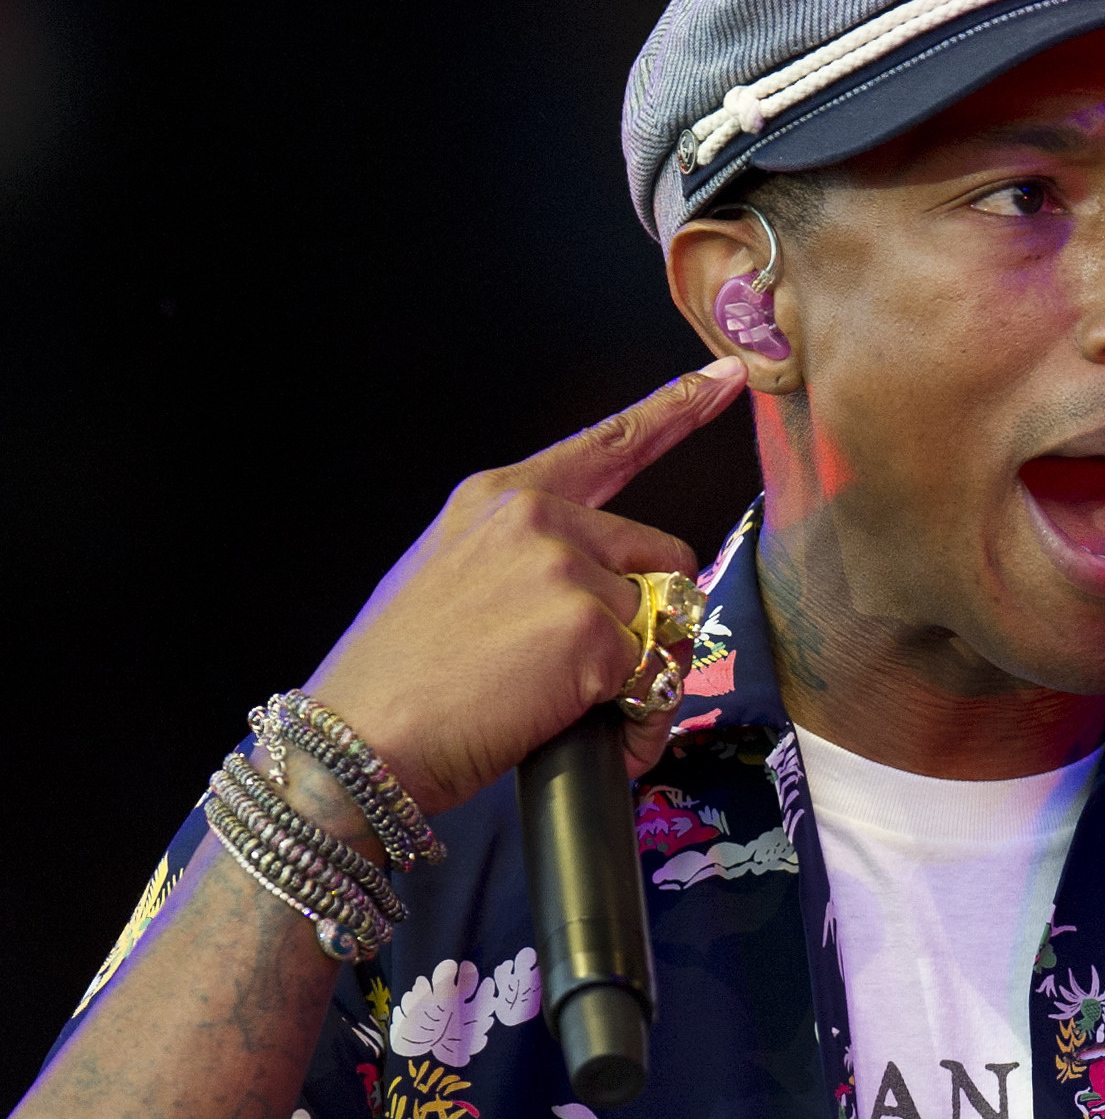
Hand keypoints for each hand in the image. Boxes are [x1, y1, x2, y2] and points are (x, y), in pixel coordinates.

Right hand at [308, 359, 746, 814]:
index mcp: (500, 499)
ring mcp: (567, 568)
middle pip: (661, 557)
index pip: (607, 445)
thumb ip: (524, 562)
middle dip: (649, 619)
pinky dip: (634, 720)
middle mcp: (538, 518)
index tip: (726, 378)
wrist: (363, 740)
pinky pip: (655, 679)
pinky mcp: (591, 628)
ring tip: (572, 708)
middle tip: (597, 674)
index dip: (677, 409)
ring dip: (641, 675)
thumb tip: (596, 594)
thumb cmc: (399, 682)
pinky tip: (581, 731)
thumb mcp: (449, 580)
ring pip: (663, 623)